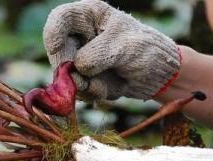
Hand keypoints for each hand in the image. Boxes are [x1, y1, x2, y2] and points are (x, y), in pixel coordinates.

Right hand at [43, 0, 180, 99]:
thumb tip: (75, 71)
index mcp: (90, 16)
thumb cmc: (146, 50)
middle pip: (57, 50)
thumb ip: (98, 55)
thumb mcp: (125, 47)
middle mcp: (81, 35)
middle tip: (81, 81)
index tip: (57, 51)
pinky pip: (77, 89)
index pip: (60, 18)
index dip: (53, 34)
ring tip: (105, 85)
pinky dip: (92, 92)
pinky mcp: (84, 78)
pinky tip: (108, 88)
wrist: (159, 76)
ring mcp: (80, 58)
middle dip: (67, 69)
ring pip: (65, 75)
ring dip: (83, 85)